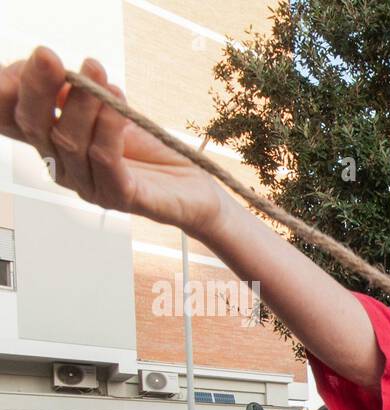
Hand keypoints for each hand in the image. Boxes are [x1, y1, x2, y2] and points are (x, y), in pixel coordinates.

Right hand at [0, 48, 223, 236]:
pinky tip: (117, 103)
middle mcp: (65, 168)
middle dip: (39, 88)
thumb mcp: (110, 111)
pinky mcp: (121, 198)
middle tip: (48, 55)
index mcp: (55, 145)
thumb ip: (78, 95)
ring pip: (72, 142)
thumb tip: (52, 68)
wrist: (196, 188)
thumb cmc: (152, 150)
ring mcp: (90, 186)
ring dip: (83, 102)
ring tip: (97, 71)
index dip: (8, 92)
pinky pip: (106, 161)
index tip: (26, 61)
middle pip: (36, 128)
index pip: (15, 119)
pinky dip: (109, 128)